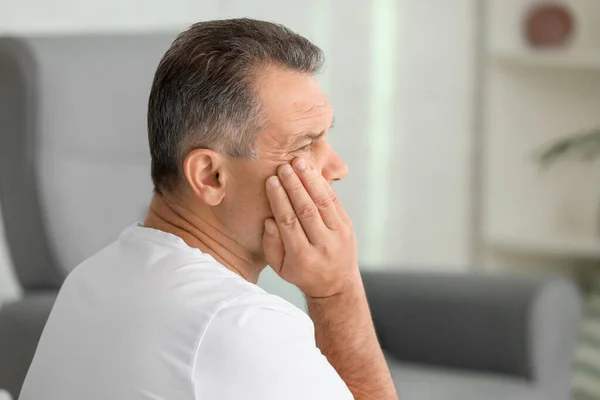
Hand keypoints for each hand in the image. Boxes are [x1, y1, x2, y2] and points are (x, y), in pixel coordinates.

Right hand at [262, 157, 358, 297]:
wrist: (336, 284)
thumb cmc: (302, 273)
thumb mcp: (280, 268)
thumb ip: (271, 245)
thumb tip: (269, 220)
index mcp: (302, 257)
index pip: (289, 222)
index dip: (279, 200)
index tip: (271, 181)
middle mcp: (322, 246)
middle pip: (306, 210)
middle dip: (294, 186)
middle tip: (284, 167)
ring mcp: (338, 235)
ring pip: (322, 203)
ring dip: (310, 180)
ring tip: (299, 163)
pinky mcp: (347, 227)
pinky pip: (334, 202)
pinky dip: (323, 185)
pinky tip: (312, 172)